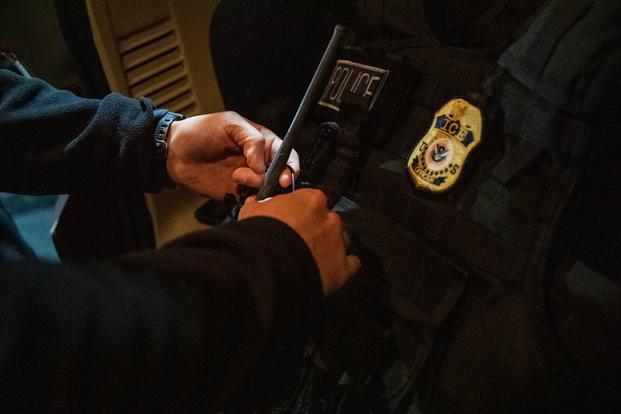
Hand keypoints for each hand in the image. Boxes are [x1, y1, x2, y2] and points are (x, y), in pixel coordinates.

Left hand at [165, 111, 298, 198]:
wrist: (175, 152)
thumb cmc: (200, 131)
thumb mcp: (229, 123)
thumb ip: (252, 139)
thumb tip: (263, 164)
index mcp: (262, 141)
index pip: (286, 153)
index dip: (290, 164)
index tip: (284, 174)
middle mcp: (259, 161)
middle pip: (281, 174)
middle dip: (277, 179)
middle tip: (266, 181)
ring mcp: (249, 178)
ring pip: (268, 188)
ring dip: (257, 185)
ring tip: (236, 177)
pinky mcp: (237, 192)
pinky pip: (253, 200)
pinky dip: (251, 199)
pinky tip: (238, 191)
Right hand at [239, 189, 360, 295]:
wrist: (266, 267)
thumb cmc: (259, 236)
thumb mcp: (252, 212)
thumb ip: (260, 206)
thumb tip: (256, 204)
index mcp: (311, 200)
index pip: (312, 200)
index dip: (301, 211)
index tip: (293, 219)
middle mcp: (330, 218)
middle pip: (328, 220)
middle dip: (316, 229)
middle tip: (299, 240)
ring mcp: (338, 242)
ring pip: (341, 240)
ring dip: (330, 246)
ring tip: (313, 257)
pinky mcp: (342, 267)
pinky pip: (351, 264)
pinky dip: (342, 266)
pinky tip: (330, 270)